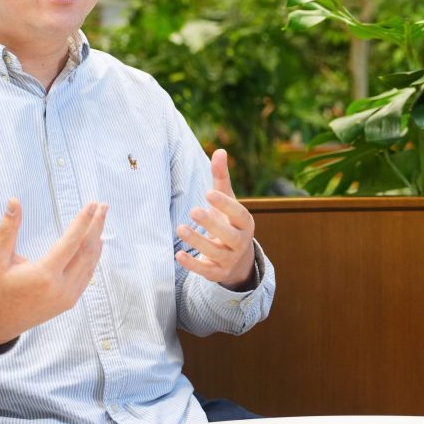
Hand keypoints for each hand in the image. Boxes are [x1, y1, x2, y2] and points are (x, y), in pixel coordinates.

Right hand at [0, 198, 107, 349]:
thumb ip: (8, 229)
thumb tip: (13, 200)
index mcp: (44, 275)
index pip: (71, 243)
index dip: (83, 221)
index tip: (91, 204)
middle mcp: (61, 288)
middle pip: (86, 251)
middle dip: (96, 226)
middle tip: (103, 206)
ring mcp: (67, 297)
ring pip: (89, 264)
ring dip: (97, 240)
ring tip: (101, 219)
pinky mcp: (69, 302)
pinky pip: (86, 276)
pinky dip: (93, 257)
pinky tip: (96, 243)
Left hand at [175, 149, 255, 290]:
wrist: (237, 259)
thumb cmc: (228, 221)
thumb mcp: (227, 200)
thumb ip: (221, 178)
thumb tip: (220, 150)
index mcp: (244, 222)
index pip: (239, 213)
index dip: (225, 204)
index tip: (208, 193)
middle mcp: (240, 242)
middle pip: (228, 235)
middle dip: (212, 224)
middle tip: (193, 210)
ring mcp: (229, 259)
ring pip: (215, 253)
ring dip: (198, 241)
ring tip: (180, 228)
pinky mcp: (217, 273)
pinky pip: (206, 271)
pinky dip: (193, 264)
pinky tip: (178, 255)